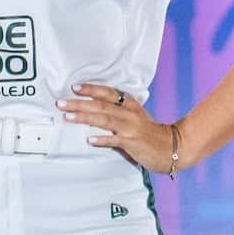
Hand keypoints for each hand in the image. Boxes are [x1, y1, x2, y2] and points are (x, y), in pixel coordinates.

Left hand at [58, 83, 176, 172]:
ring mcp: (131, 127)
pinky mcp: (133, 142)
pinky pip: (115, 140)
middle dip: (79, 103)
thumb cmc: (150, 133)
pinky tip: (90, 140)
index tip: (75, 88)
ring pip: (104, 119)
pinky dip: (102, 139)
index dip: (91, 89)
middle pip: (101, 105)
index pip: (108, 92)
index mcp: (130, 105)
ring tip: (68, 117)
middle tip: (61, 103)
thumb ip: (115, 114)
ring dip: (84, 117)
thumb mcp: (133, 118)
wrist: (172, 147)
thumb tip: (91, 114)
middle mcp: (129, 113)